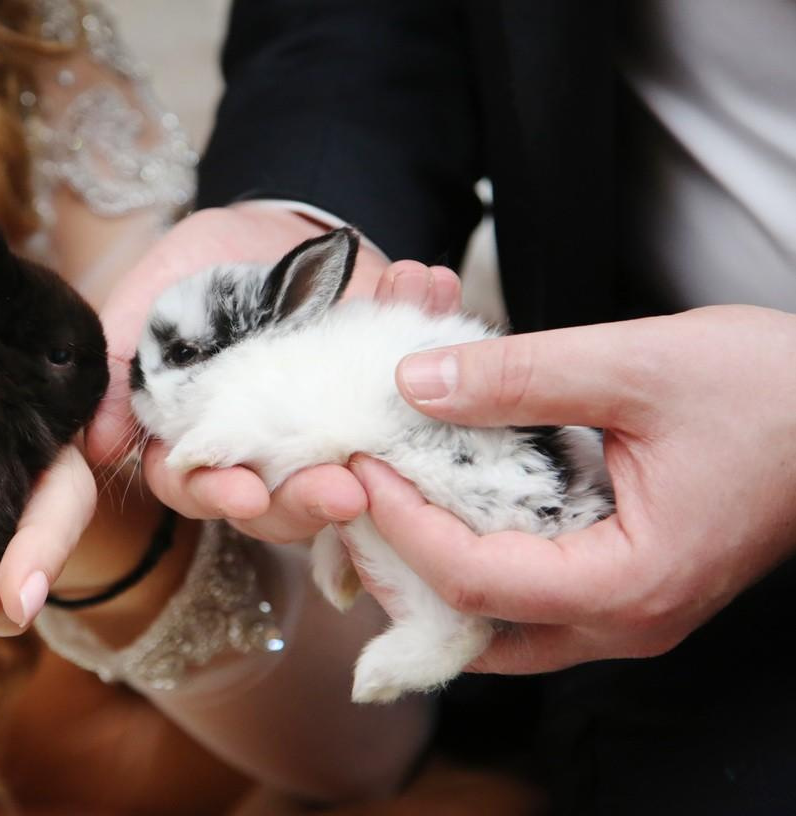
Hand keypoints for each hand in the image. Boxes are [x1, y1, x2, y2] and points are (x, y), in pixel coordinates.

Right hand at [90, 205, 457, 543]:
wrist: (276, 224)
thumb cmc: (201, 267)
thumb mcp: (150, 298)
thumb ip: (124, 365)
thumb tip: (98, 444)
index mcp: (206, 437)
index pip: (200, 487)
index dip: (219, 495)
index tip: (247, 490)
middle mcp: (271, 449)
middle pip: (281, 504)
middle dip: (310, 501)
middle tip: (348, 489)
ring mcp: (334, 430)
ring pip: (355, 471)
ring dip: (384, 451)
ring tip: (406, 413)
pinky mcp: (390, 396)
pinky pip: (420, 386)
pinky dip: (429, 331)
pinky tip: (426, 286)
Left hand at [349, 305, 795, 672]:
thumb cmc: (769, 392)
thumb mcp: (637, 363)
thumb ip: (520, 376)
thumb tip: (414, 382)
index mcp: (629, 582)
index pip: (475, 581)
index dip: (400, 524)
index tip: (359, 464)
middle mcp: (624, 621)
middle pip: (471, 623)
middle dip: (398, 562)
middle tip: (351, 493)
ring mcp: (625, 613)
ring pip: (494, 624)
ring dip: (429, 568)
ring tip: (382, 502)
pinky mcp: (622, 587)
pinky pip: (524, 600)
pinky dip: (471, 560)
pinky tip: (441, 506)